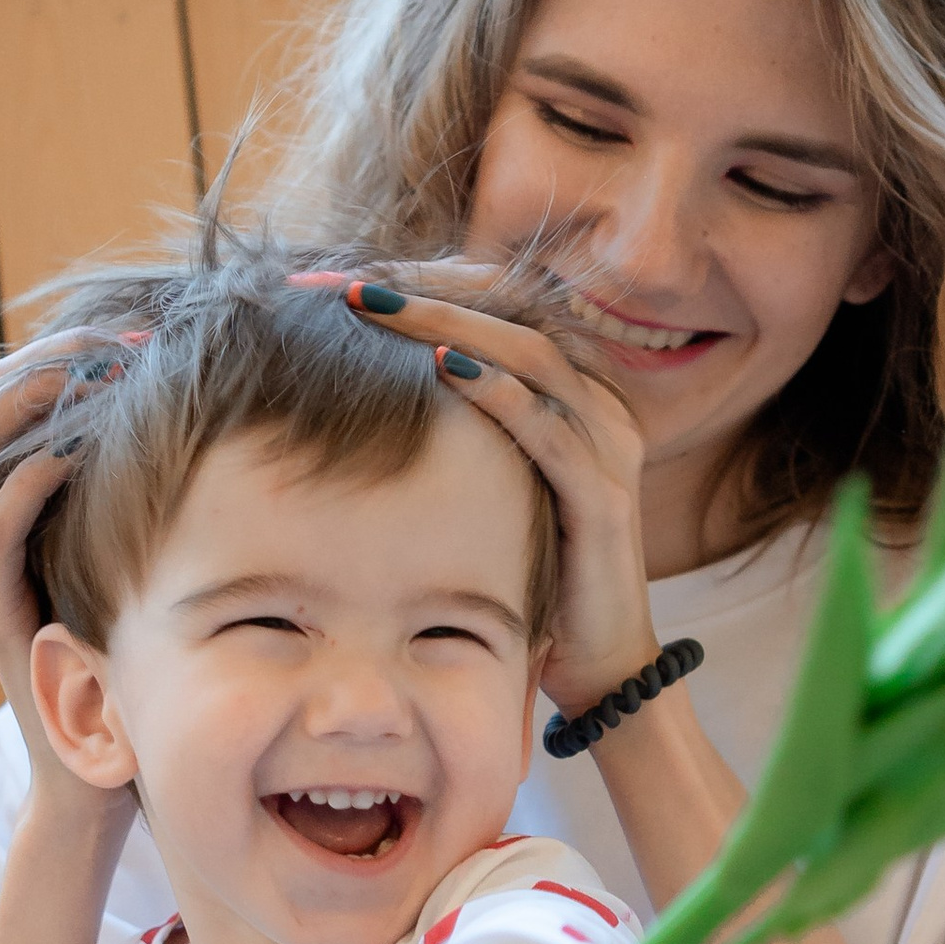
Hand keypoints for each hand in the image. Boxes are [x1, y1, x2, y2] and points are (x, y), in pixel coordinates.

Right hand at [0, 344, 97, 789]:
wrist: (95, 775)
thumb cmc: (125, 667)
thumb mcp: (123, 569)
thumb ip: (127, 513)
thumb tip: (184, 439)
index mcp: (0, 527)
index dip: (35, 364)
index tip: (106, 336)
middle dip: (29, 370)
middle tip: (96, 342)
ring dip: (20, 405)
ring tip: (82, 375)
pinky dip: (25, 482)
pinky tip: (71, 455)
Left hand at [296, 273, 657, 714]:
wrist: (600, 666)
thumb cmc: (533, 573)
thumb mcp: (490, 484)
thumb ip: (456, 430)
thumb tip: (363, 388)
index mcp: (573, 390)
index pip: (498, 304)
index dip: (421, 281)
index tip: (336, 277)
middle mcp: (599, 403)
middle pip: (511, 311)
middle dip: (420, 288)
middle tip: (336, 280)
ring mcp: (609, 446)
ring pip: (529, 353)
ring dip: (447, 320)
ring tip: (373, 303)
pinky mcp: (602, 498)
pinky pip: (551, 428)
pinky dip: (497, 391)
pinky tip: (442, 364)